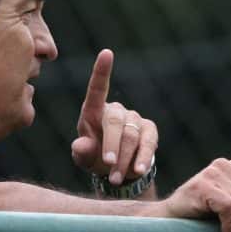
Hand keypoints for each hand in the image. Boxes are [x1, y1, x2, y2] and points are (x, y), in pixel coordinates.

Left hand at [71, 49, 158, 184]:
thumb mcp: (84, 157)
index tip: (106, 53)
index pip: (97, 88)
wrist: (118, 170)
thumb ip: (81, 151)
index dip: (101, 71)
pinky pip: (148, 142)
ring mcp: (134, 119)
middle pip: (115, 121)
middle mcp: (115, 110)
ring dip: (124, 159)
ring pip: (131, 135)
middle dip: (111, 145)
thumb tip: (80, 145)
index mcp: (93, 111)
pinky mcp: (149, 131)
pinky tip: (138, 170)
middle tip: (107, 165)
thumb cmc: (95, 157)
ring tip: (116, 178)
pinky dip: (143, 157)